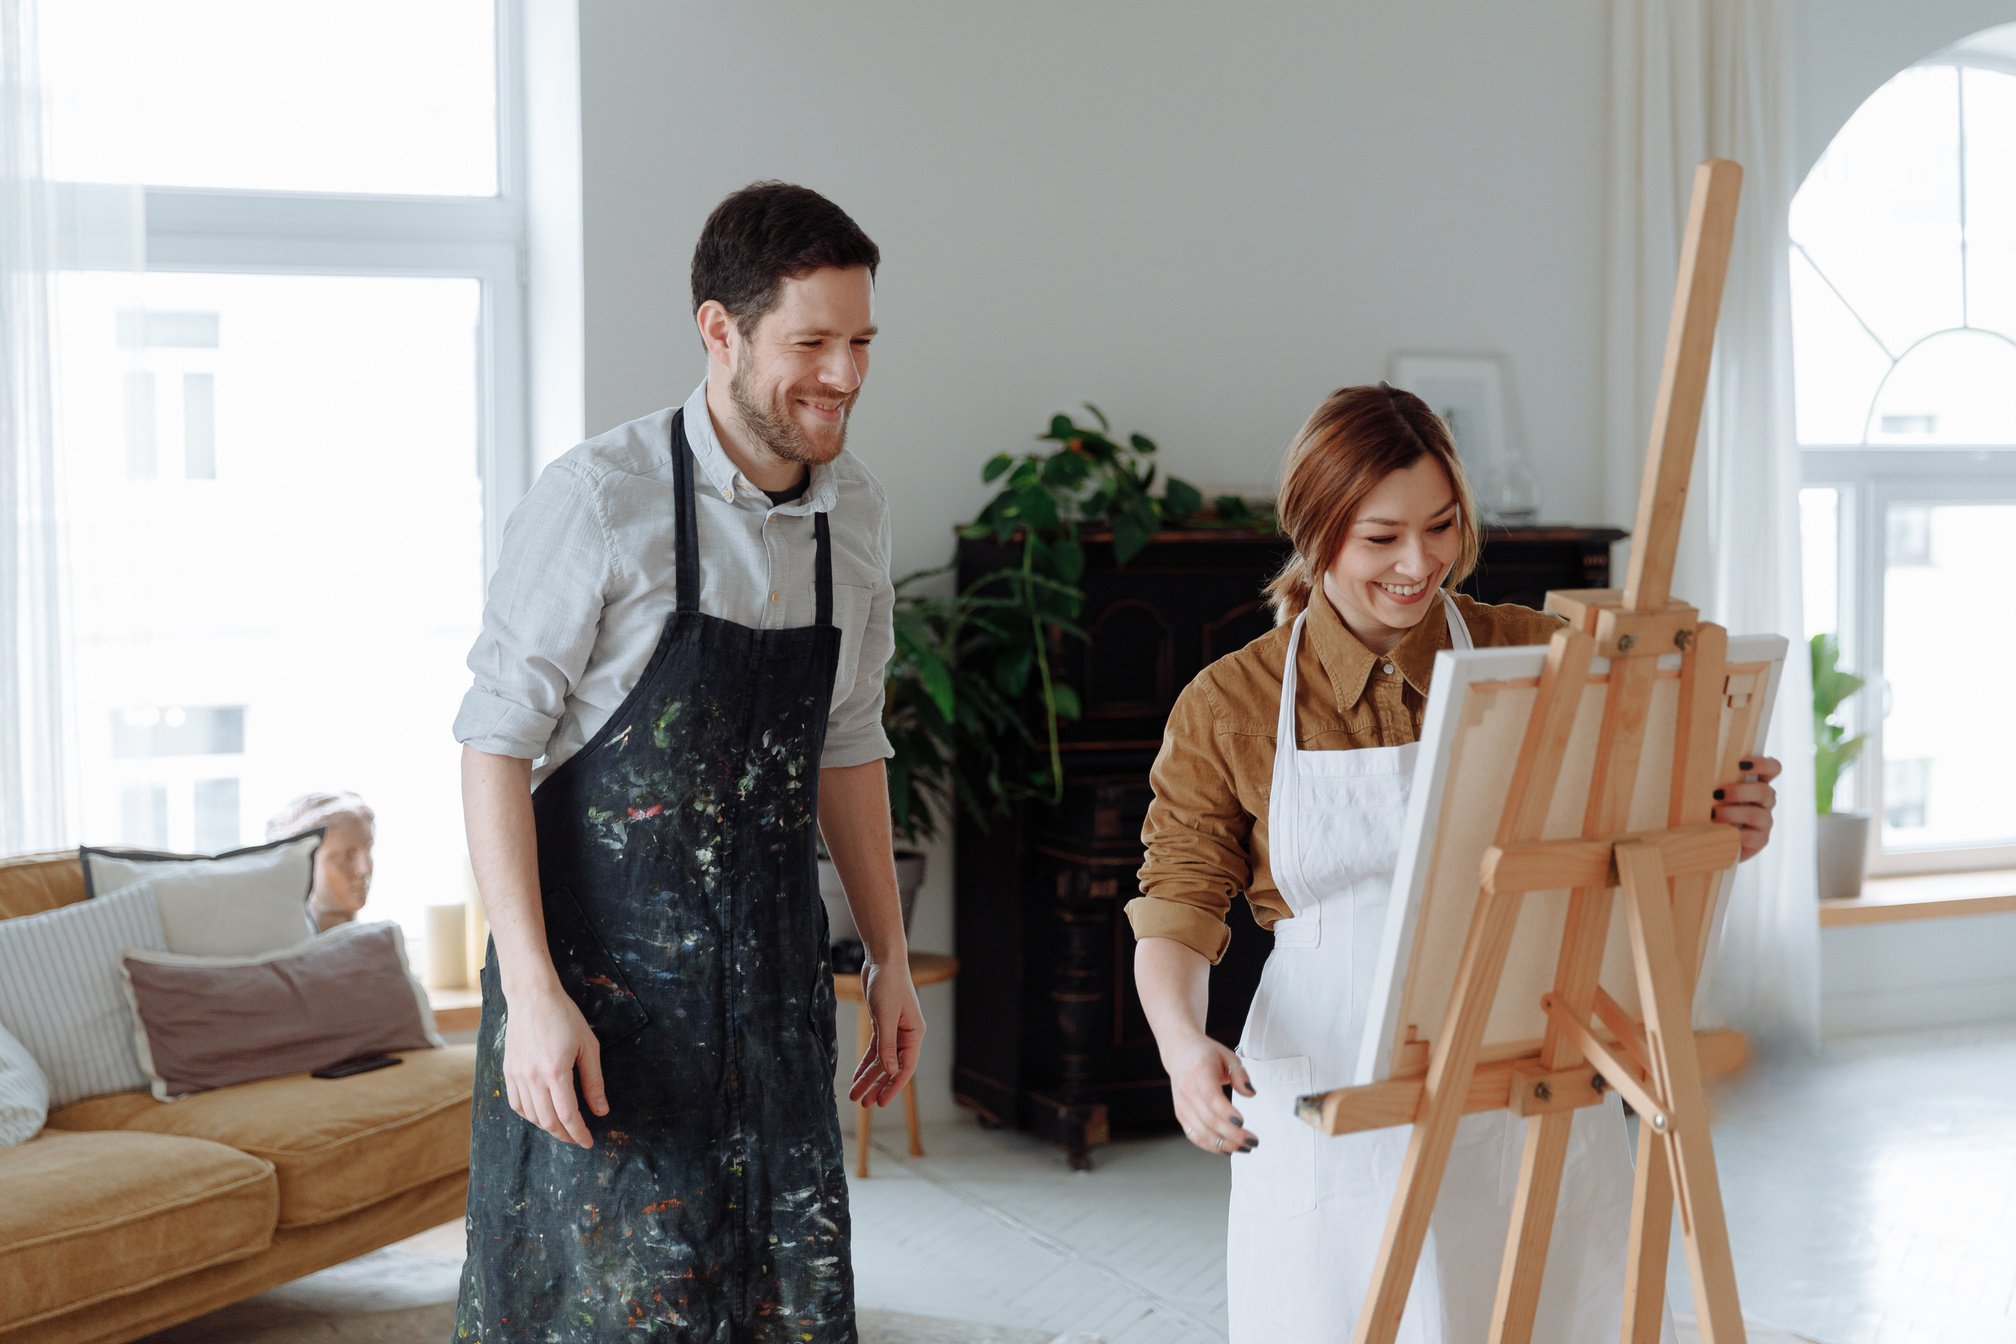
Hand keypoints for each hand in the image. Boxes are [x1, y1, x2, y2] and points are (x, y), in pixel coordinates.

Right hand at [502, 982, 605, 1148]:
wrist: (532, 997)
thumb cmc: (564, 1017)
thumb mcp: (588, 1047)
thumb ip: (593, 1082)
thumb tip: (601, 1111)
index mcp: (556, 1071)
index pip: (568, 1115)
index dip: (579, 1133)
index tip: (588, 1142)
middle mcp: (533, 1077)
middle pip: (548, 1121)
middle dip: (565, 1135)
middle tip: (578, 1138)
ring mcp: (517, 1075)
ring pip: (531, 1116)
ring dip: (548, 1127)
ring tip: (563, 1127)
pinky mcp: (508, 1071)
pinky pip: (516, 1104)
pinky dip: (530, 1115)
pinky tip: (542, 1113)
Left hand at [849, 959, 923, 1108]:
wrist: (882, 960)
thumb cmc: (888, 984)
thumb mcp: (886, 1016)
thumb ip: (888, 1045)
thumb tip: (891, 1071)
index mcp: (914, 1034)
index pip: (906, 1068)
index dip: (893, 1086)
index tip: (881, 1103)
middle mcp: (906, 1035)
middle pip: (892, 1068)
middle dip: (877, 1086)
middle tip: (864, 1104)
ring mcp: (895, 1030)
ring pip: (882, 1061)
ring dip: (869, 1077)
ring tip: (856, 1095)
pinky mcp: (882, 1024)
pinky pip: (875, 1050)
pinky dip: (866, 1063)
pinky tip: (857, 1076)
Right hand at [1164, 1034, 1257, 1155]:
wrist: (1179, 1051)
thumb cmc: (1206, 1054)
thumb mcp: (1228, 1056)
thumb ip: (1240, 1075)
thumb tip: (1251, 1094)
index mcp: (1199, 1072)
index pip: (1211, 1097)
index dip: (1226, 1113)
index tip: (1243, 1122)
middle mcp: (1187, 1090)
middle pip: (1209, 1119)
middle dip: (1232, 1135)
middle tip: (1252, 1142)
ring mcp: (1182, 1104)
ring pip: (1201, 1132)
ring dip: (1223, 1144)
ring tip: (1243, 1148)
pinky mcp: (1180, 1114)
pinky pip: (1194, 1135)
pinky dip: (1210, 1145)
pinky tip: (1226, 1148)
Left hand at [1714, 755, 1780, 861]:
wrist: (1705, 839)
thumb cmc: (1706, 808)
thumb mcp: (1708, 790)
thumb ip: (1712, 777)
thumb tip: (1696, 763)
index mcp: (1755, 783)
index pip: (1772, 768)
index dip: (1762, 764)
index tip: (1741, 764)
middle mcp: (1764, 801)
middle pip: (1765, 791)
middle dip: (1739, 792)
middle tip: (1716, 794)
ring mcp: (1764, 822)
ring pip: (1757, 815)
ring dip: (1732, 813)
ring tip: (1712, 814)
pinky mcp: (1760, 841)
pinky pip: (1753, 837)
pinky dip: (1734, 835)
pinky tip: (1719, 831)